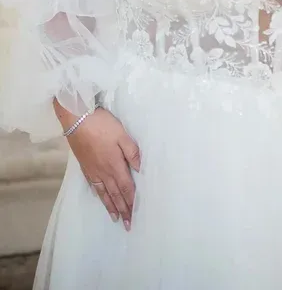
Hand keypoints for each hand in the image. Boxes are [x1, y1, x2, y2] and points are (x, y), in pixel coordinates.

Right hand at [65, 107, 140, 230]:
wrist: (77, 119)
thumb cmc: (102, 125)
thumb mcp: (122, 135)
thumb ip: (132, 152)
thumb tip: (140, 170)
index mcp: (115, 165)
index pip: (126, 188)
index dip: (131, 202)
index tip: (134, 216)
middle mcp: (103, 172)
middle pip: (115, 194)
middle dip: (122, 210)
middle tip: (127, 225)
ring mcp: (92, 170)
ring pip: (104, 192)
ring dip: (110, 206)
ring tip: (115, 218)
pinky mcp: (84, 166)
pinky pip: (93, 185)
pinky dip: (98, 194)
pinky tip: (100, 197)